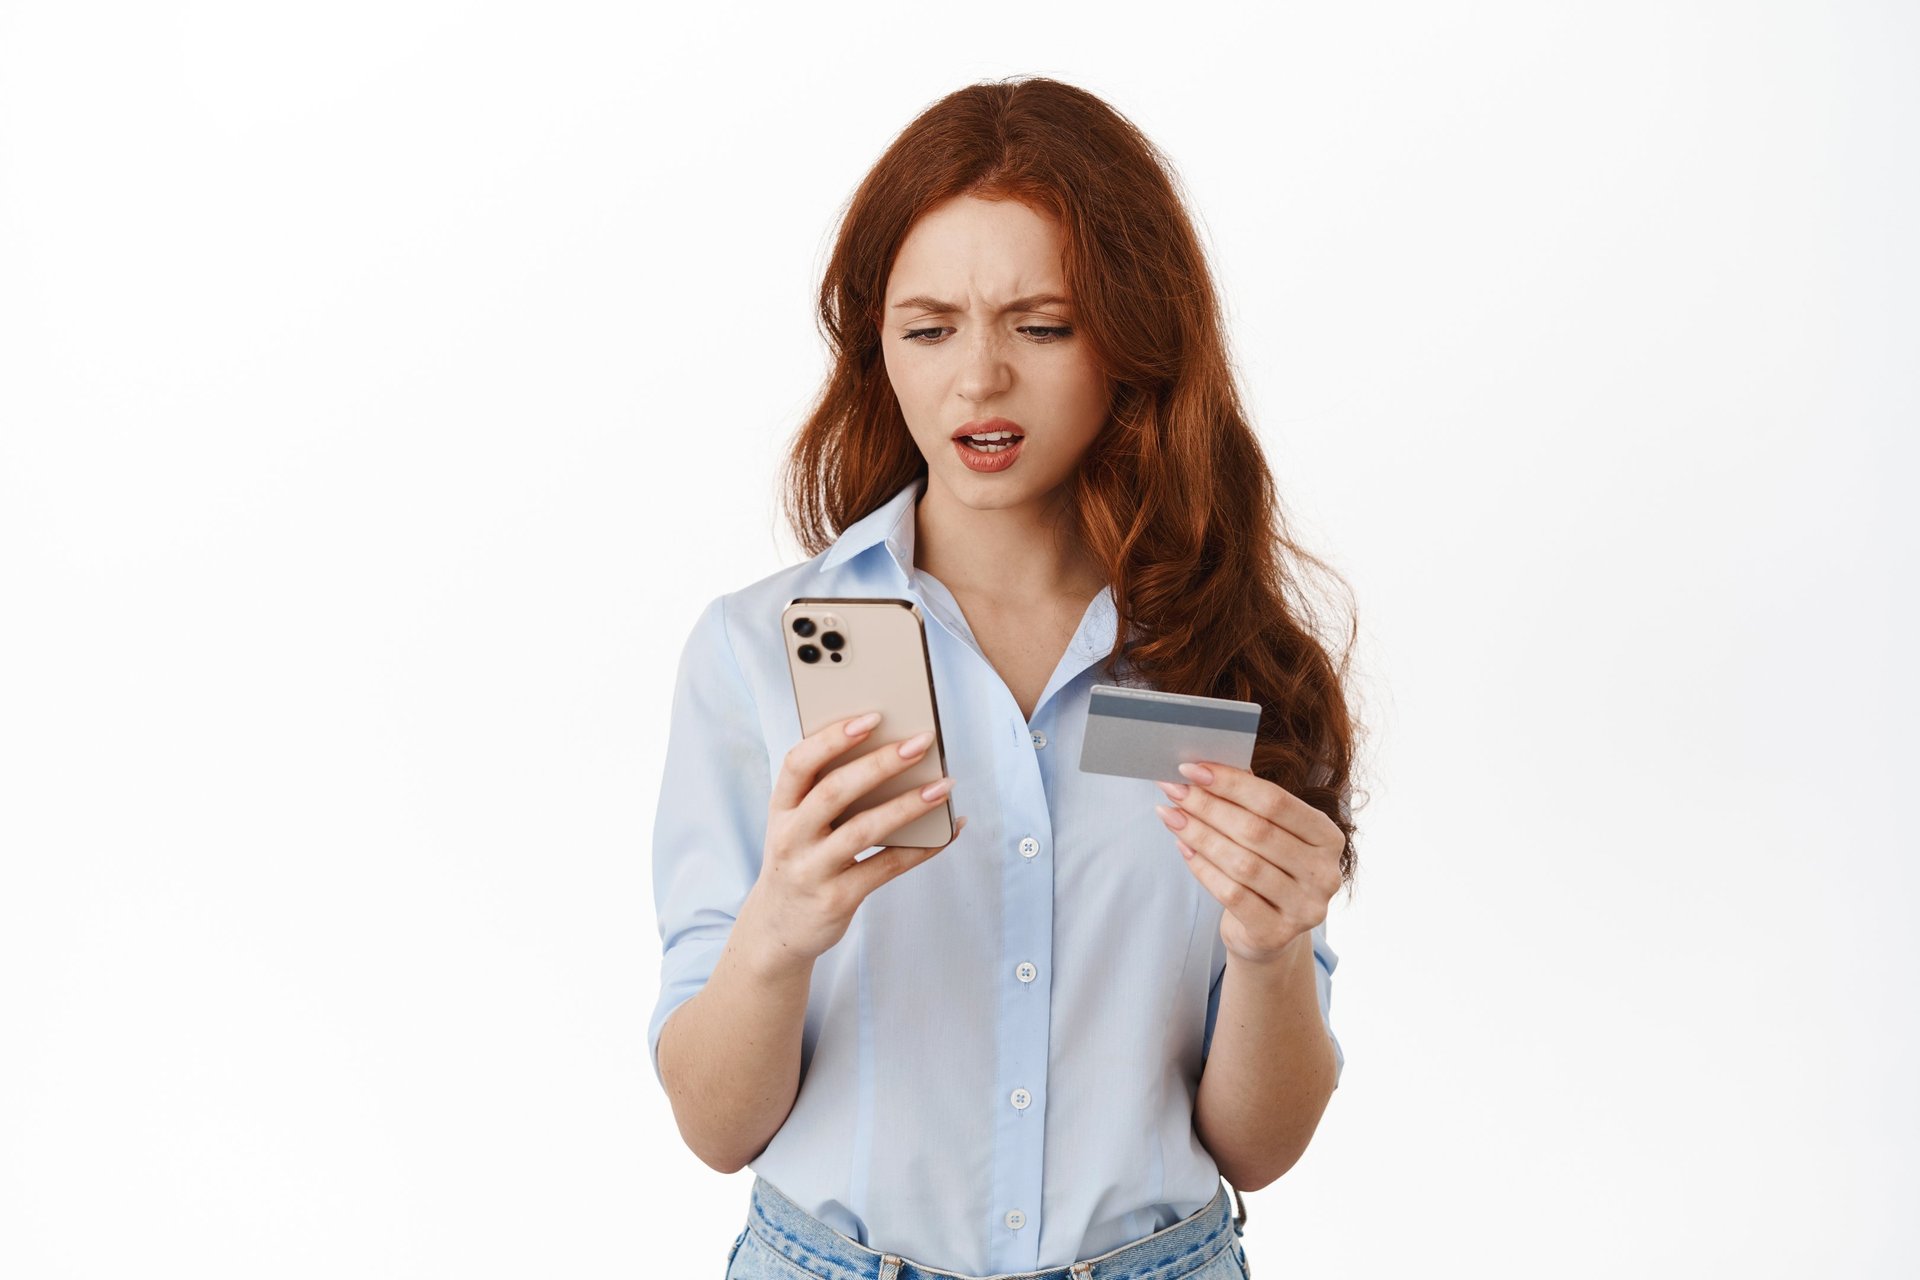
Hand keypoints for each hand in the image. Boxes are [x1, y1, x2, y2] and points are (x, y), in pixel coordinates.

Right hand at [744, 712, 965, 970]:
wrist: (778, 928)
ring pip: (864, 830)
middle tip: (920, 742)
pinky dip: (922, 849)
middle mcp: (791, 837)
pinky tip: (948, 831)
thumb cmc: (801, 858)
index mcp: (781, 809)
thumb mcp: (797, 825)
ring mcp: (812, 870)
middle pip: (834, 791)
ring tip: (944, 785)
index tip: (871, 717)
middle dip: (880, 763)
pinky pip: (886, 867)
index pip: (798, 763)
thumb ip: (827, 795)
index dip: (832, 737)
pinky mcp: (837, 899)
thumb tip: (893, 754)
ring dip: (908, 804)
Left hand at [1154, 762, 1342, 966]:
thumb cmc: (1268, 871)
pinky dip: (1202, 868)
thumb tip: (1205, 768)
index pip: (1276, 802)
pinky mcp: (1276, 934)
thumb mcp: (1271, 834)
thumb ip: (1250, 801)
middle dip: (1208, 806)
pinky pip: (1231, 894)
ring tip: (1171, 815)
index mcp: (1329, 838)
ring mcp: (1304, 908)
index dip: (1231, 783)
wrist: (1270, 933)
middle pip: (1256, 831)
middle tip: (1174, 790)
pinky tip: (1184, 848)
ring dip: (1199, 834)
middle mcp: (1324, 874)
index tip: (1192, 768)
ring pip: (1241, 863)